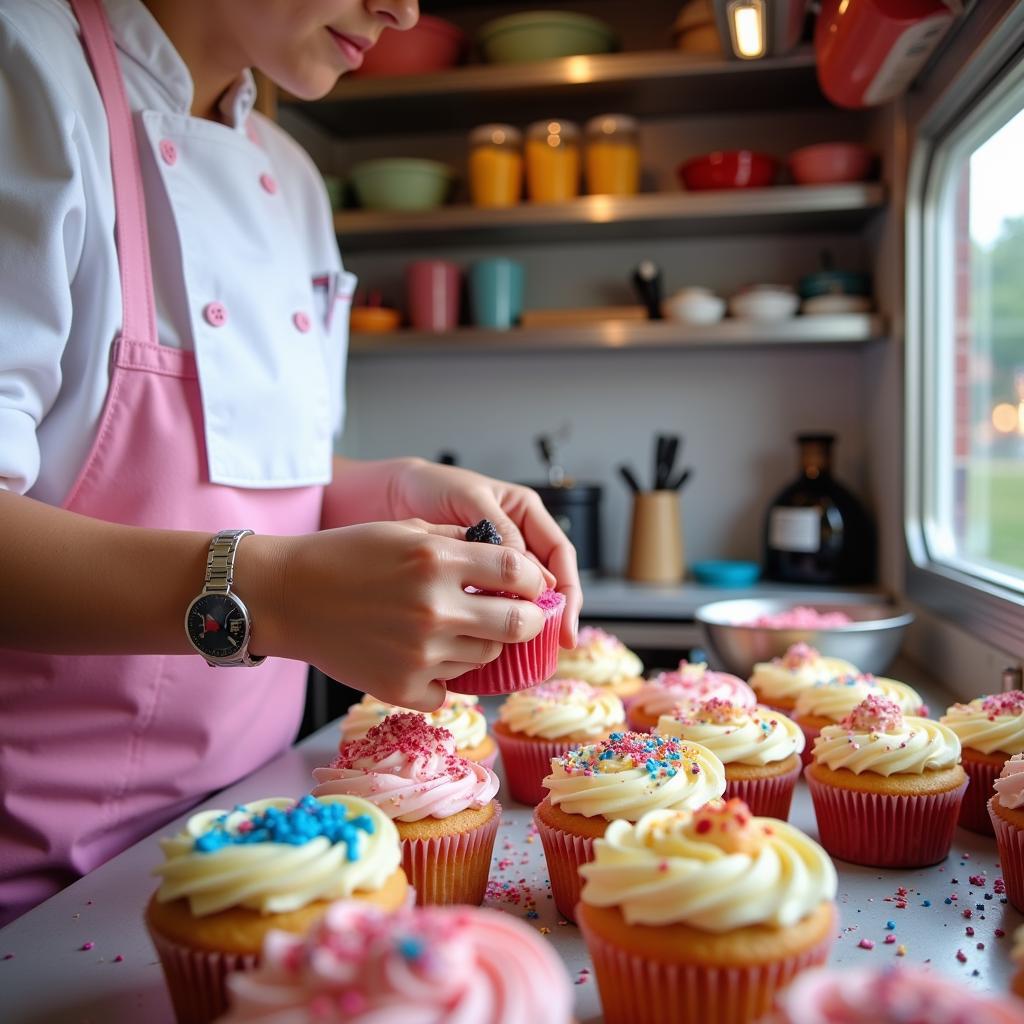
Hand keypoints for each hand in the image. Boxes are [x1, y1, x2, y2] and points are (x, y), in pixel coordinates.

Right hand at [250, 520, 546, 710]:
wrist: (286, 596)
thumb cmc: (344, 555)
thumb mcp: (404, 529)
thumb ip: (458, 540)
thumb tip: (510, 556)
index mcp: (436, 561)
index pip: (518, 571)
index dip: (536, 579)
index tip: (534, 584)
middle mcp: (434, 608)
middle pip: (518, 624)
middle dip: (528, 619)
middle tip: (520, 616)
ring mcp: (420, 653)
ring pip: (486, 657)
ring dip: (482, 643)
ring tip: (454, 629)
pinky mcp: (402, 687)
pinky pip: (449, 689)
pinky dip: (443, 676)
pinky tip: (422, 656)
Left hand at [387, 459, 581, 647]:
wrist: (391, 496)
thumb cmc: (431, 487)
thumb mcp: (469, 498)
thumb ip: (498, 528)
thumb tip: (525, 570)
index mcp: (525, 513)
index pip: (559, 554)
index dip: (568, 588)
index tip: (565, 619)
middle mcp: (517, 539)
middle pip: (549, 581)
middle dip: (555, 612)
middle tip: (557, 641)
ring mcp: (495, 563)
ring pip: (523, 597)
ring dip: (526, 620)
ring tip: (529, 646)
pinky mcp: (472, 582)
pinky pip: (492, 604)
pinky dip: (495, 622)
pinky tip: (494, 640)